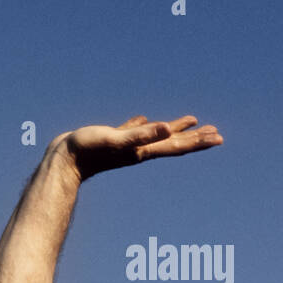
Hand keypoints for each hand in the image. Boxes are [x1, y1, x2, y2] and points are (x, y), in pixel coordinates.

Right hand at [60, 114, 222, 181]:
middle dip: (196, 138)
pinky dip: (143, 126)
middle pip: (173, 143)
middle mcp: (139, 149)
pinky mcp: (112, 140)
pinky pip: (133, 131)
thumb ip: (141, 135)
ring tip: (191, 121)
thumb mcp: (117, 140)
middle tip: (217, 133)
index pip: (177, 145)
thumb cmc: (88, 151)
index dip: (198, 141)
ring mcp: (127, 146)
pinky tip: (144, 119)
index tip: (218, 138)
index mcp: (144, 150)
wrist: (63, 162)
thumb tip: (167, 128)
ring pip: (155, 136)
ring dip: (174, 129)